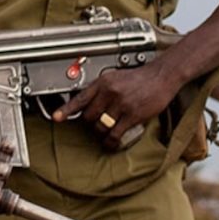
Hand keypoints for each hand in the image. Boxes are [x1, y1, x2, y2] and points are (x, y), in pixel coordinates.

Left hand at [56, 61, 180, 149]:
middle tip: (97, 124)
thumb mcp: (115, 77)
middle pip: (88, 116)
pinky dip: (111, 141)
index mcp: (103, 82)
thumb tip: (86, 104)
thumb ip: (100, 90)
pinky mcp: (132, 115)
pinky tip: (111, 144)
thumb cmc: (139, 78)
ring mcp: (121, 104)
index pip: (80, 98)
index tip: (56, 118)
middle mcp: (109, 92)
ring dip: (101, 132)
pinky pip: (115, 134)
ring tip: (106, 132)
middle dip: (91, 123)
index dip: (66, 110)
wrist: (162, 76)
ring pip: (100, 126)